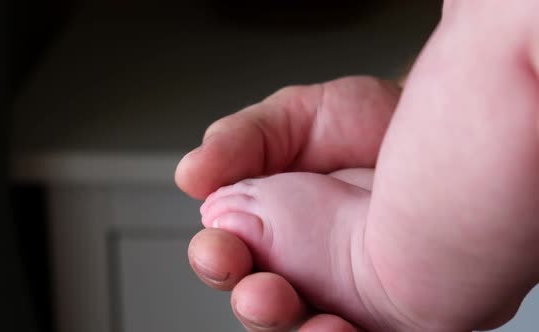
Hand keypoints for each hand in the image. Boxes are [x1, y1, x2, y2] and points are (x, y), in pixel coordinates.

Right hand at [177, 76, 400, 330]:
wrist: (436, 124)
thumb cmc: (363, 123)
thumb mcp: (292, 117)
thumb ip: (240, 142)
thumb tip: (190, 175)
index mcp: (264, 227)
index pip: (228, 256)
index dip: (217, 259)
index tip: (219, 248)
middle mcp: (300, 267)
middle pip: (262, 306)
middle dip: (257, 306)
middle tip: (261, 293)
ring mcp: (345, 294)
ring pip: (308, 329)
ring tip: (314, 322)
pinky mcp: (392, 312)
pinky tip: (344, 327)